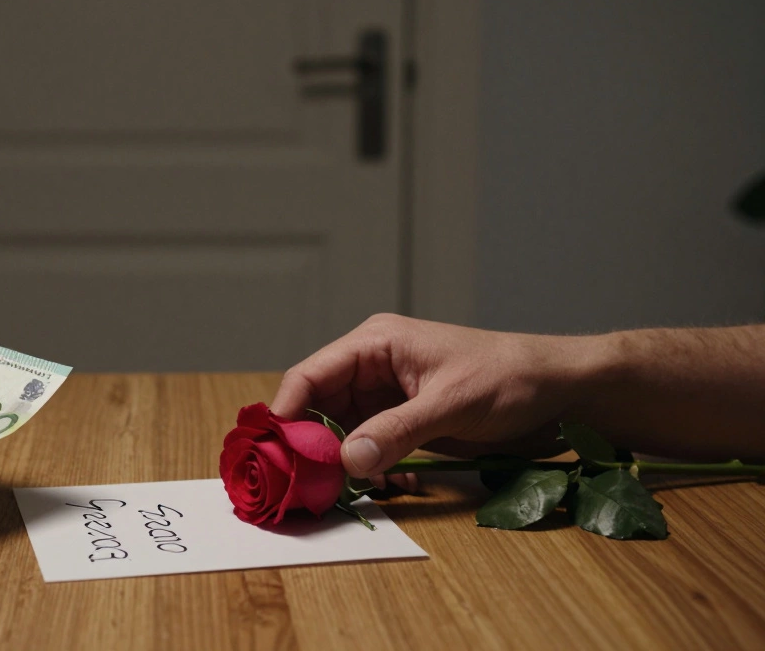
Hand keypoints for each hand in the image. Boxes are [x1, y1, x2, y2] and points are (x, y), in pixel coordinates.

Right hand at [271, 314, 591, 484]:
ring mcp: (385, 398)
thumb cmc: (510, 377)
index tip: (274, 450)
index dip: (287, 411)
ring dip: (341, 464)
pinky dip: (368, 471)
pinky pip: (367, 449)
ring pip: (339, 434)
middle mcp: (372, 369)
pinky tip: (384, 486)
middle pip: (317, 408)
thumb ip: (397, 430)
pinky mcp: (402, 424)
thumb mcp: (451, 403)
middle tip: (306, 484)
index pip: (311, 375)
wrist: (559, 392)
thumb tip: (347, 459)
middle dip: (311, 446)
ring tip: (349, 490)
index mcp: (376, 344)